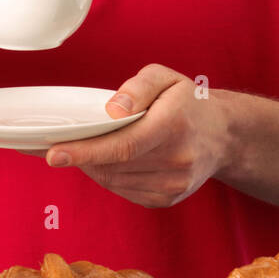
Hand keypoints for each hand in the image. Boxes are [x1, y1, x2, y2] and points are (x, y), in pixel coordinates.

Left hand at [44, 64, 229, 207]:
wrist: (224, 135)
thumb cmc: (187, 103)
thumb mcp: (165, 78)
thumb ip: (137, 87)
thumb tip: (111, 110)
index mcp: (173, 126)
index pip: (123, 145)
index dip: (85, 152)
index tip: (54, 154)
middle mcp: (176, 160)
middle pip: (114, 165)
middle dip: (81, 157)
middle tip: (56, 146)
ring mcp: (173, 185)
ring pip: (115, 181)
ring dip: (93, 167)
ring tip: (83, 149)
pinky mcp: (168, 199)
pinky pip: (125, 191)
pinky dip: (109, 177)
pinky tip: (108, 161)